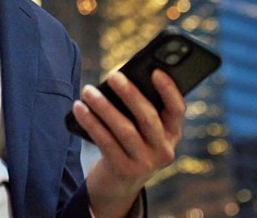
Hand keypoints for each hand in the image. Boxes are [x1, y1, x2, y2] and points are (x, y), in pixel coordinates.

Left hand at [70, 69, 184, 217]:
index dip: (169, 90)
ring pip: (124, 129)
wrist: (118, 185)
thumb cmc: (129, 144)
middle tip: (112, 75)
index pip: (177, 109)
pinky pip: (106, 142)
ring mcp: (145, 163)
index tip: (155, 71)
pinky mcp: (124, 170)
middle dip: (129, 94)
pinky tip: (79, 109)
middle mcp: (164, 150)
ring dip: (104, 107)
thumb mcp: (141, 129)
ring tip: (88, 91)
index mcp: (172, 133)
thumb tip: (120, 78)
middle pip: (148, 117)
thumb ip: (139, 107)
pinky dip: (91, 123)